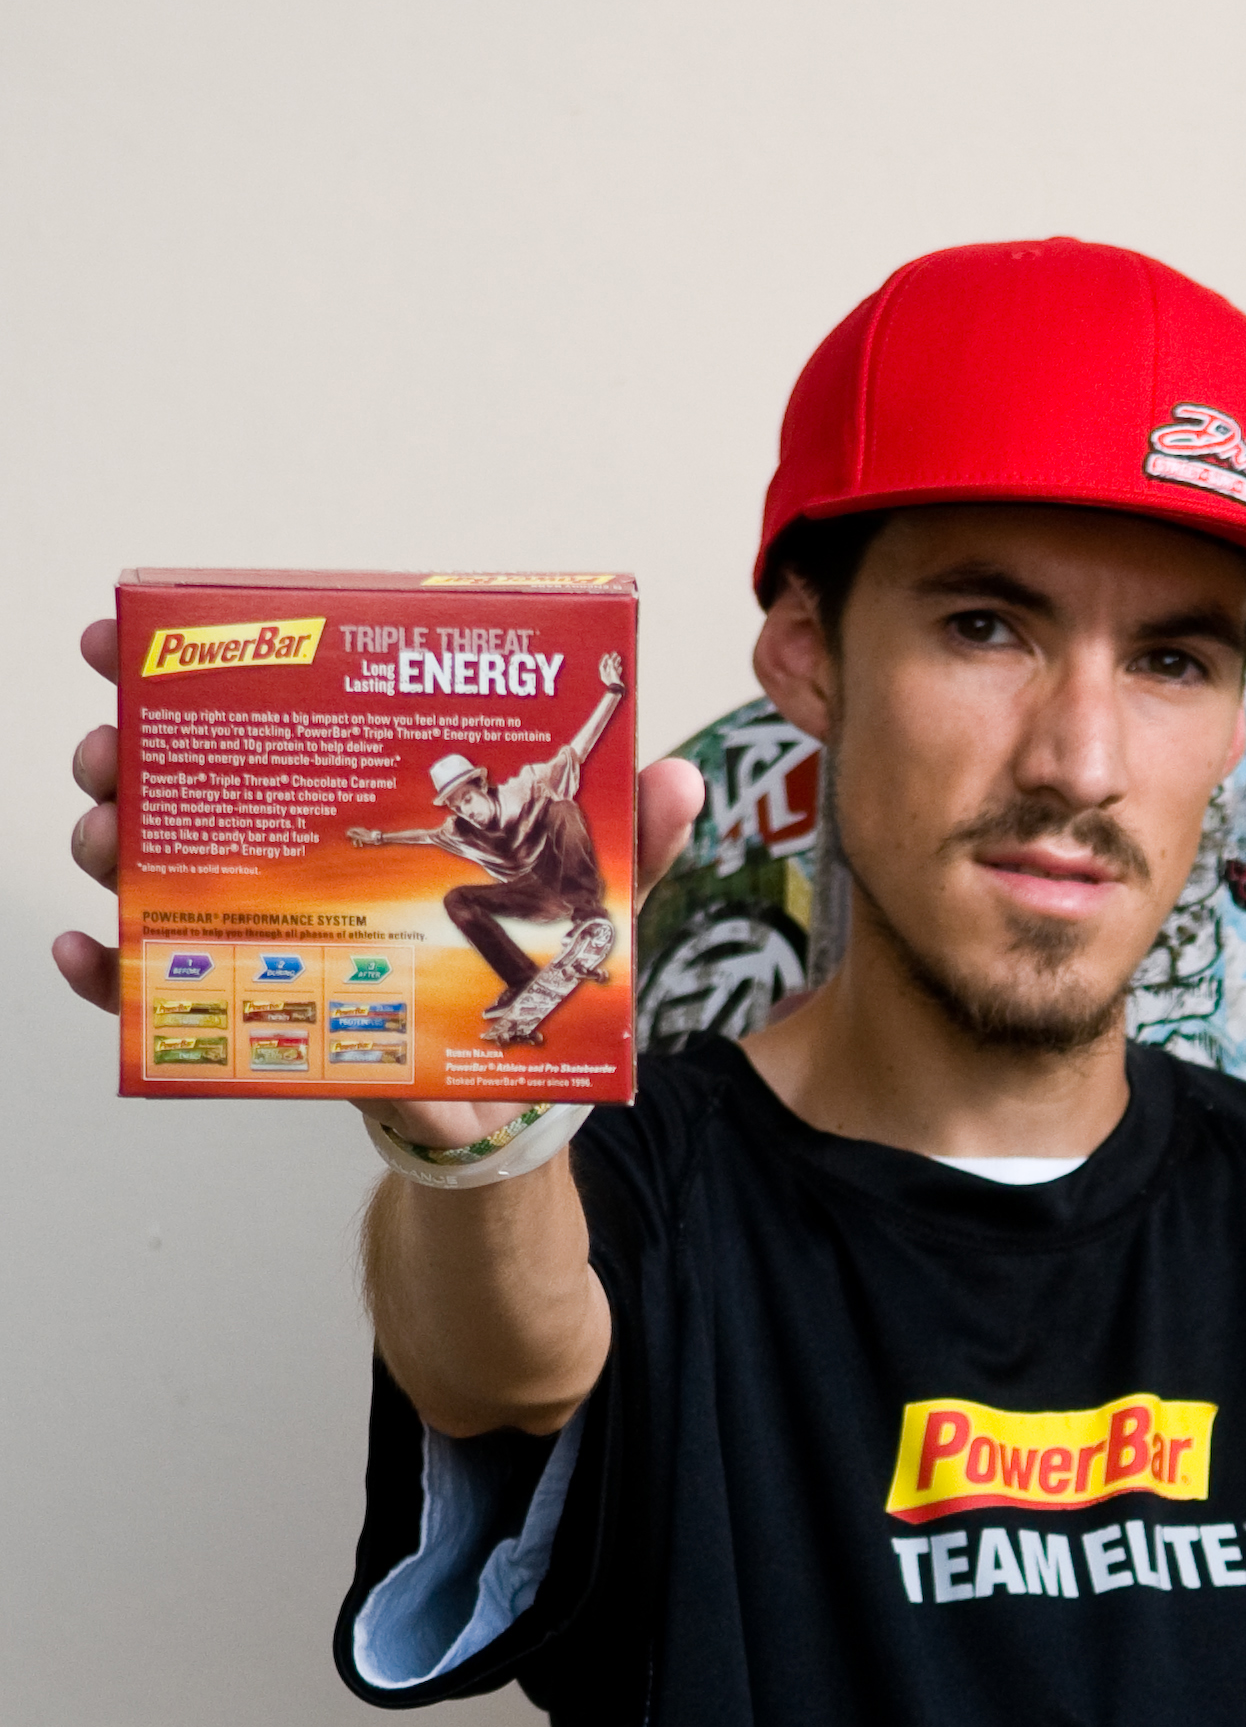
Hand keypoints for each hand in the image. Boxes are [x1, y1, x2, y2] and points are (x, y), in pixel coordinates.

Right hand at [55, 619, 703, 1145]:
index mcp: (358, 801)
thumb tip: (679, 781)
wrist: (513, 1093)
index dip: (189, 662)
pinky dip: (110, 973)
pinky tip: (86, 954)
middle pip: (188, 779)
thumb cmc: (541, 976)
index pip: (269, 712)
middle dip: (133, 753)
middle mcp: (295, 850)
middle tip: (118, 750)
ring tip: (108, 837)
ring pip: (156, 868)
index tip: (131, 633)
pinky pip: (156, 987)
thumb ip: (633, 845)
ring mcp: (265, 926)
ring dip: (113, 841)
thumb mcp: (595, 902)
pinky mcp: (253, 1007)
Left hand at [599, 650, 623, 692]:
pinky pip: (616, 672)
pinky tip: (620, 666)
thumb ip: (611, 665)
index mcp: (603, 673)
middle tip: (615, 654)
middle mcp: (606, 675)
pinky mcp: (615, 678)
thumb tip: (610, 659)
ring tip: (619, 658)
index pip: (602, 664)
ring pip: (613, 668)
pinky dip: (618, 669)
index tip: (607, 654)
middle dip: (612, 659)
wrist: (617, 690)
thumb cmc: (613, 681)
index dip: (604, 659)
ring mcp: (611, 676)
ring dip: (616, 662)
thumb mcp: (612, 671)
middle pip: (608, 665)